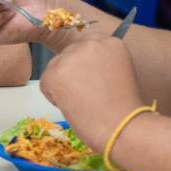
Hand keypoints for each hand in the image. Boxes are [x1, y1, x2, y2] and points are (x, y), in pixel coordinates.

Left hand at [38, 36, 144, 150]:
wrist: (123, 128)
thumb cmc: (124, 110)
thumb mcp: (120, 74)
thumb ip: (101, 63)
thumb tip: (81, 67)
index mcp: (110, 43)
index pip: (86, 45)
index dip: (86, 65)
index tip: (94, 80)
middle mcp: (90, 44)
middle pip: (68, 55)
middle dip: (73, 74)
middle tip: (90, 95)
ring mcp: (70, 56)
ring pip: (55, 68)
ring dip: (63, 86)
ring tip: (84, 102)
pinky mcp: (54, 73)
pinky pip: (46, 84)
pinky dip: (54, 98)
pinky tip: (74, 106)